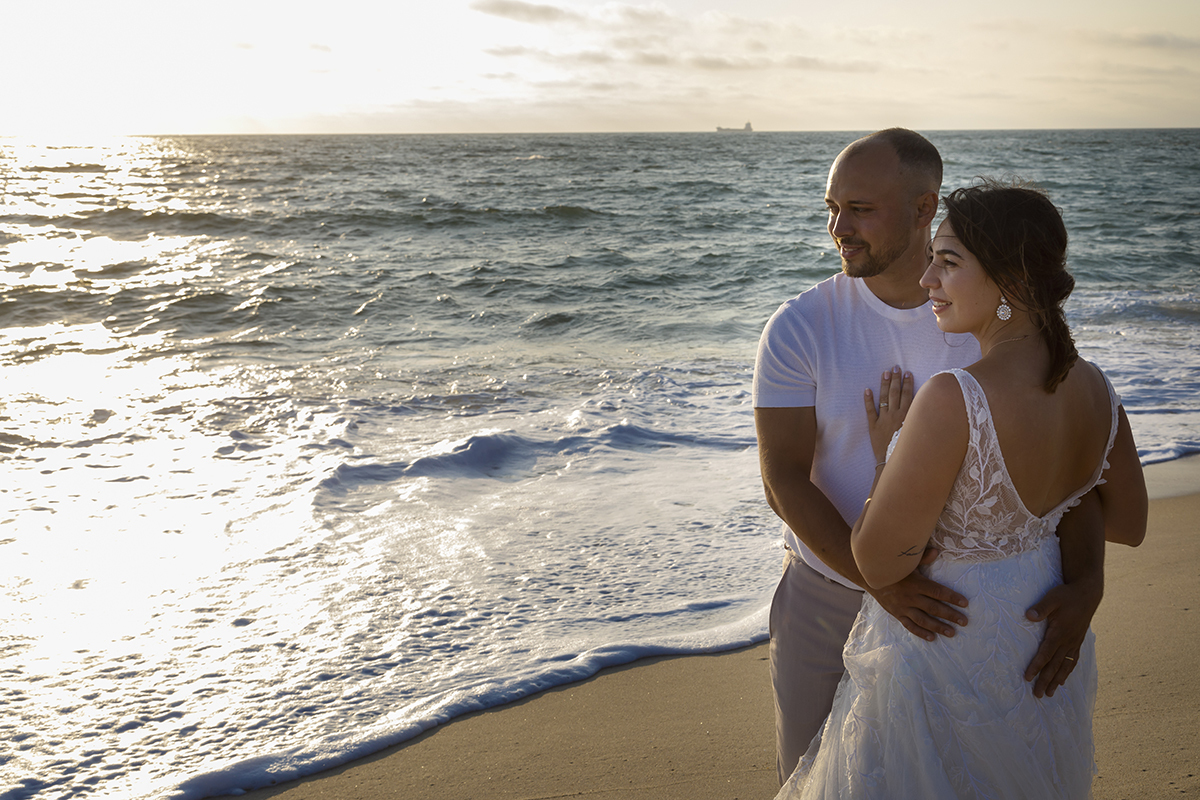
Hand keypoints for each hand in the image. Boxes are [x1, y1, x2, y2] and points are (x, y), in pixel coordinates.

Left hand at [863, 366, 913, 464]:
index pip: (908, 395)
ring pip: (884, 398)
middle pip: (896, 393)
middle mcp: (896, 416)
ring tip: (885, 373)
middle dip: (896, 379)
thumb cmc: (909, 449)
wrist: (894, 463)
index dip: (907, 383)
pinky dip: (868, 400)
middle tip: (895, 367)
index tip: (907, 373)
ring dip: (884, 384)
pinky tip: (867, 389)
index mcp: (908, 416)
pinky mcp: (873, 426)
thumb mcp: (918, 433)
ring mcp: (884, 420)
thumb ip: (922, 421)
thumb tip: (930, 410)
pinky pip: (870, 411)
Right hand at [866, 548, 968, 640]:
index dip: (952, 597)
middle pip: (934, 608)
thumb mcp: (906, 562)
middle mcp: (910, 597)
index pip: (937, 591)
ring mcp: (903, 607)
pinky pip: (910, 626)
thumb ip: (922, 558)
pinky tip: (932, 638)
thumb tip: (937, 551)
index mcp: (916, 583)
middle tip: (964, 621)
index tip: (965, 603)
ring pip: (923, 620)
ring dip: (938, 627)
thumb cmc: (892, 567)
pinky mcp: (897, 614)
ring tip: (952, 632)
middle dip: (950, 615)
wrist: (870, 577)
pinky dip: (921, 633)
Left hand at [1023, 578, 1101, 697]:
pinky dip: (1068, 671)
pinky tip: (1063, 679)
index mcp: (1059, 633)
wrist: (1087, 593)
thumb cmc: (1067, 595)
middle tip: (1037, 695)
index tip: (1027, 678)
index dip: (1036, 666)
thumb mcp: (1052, 598)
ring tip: (1050, 693)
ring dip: (1056, 680)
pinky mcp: (1078, 641)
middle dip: (1045, 680)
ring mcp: (1074, 642)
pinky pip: (1073, 660)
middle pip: (1055, 665)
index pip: (1045, 654)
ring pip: (1065, 666)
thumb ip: (1041, 608)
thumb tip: (1028, 616)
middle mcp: (1068, 641)